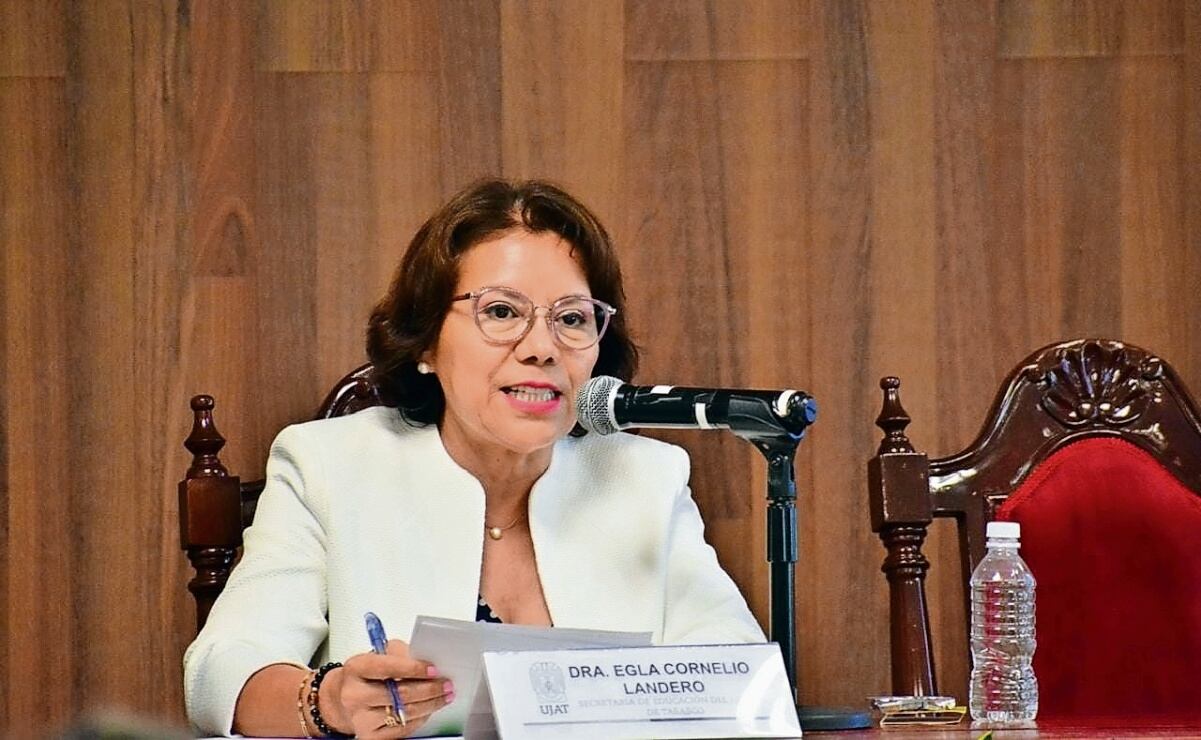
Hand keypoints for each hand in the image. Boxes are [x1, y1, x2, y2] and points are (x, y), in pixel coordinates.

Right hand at [320, 639, 454, 737]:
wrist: (344, 699)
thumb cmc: (367, 675)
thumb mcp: (379, 655)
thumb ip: (401, 653)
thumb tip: (428, 658)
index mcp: (356, 668)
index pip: (388, 667)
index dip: (414, 668)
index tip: (434, 669)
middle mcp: (354, 695)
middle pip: (399, 694)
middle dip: (429, 689)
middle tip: (446, 684)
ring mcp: (361, 718)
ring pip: (404, 713)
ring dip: (430, 704)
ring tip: (444, 696)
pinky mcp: (369, 736)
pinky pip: (402, 730)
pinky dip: (420, 719)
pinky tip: (428, 710)